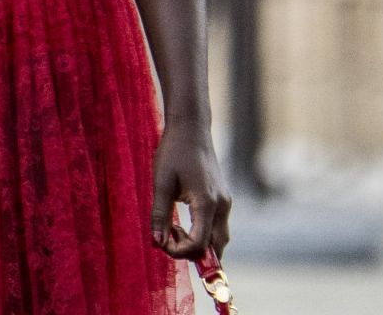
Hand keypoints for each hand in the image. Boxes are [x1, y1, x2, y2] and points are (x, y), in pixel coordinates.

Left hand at [149, 119, 231, 260]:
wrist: (191, 128)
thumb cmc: (174, 152)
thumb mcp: (161, 184)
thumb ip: (160, 215)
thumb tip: (157, 243)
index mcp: (207, 203)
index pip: (198, 245)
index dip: (178, 251)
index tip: (160, 239)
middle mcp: (222, 205)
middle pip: (215, 249)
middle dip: (191, 253)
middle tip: (169, 237)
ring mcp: (225, 202)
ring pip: (219, 240)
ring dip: (198, 245)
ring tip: (174, 230)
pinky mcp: (223, 199)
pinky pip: (218, 228)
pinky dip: (203, 234)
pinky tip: (183, 223)